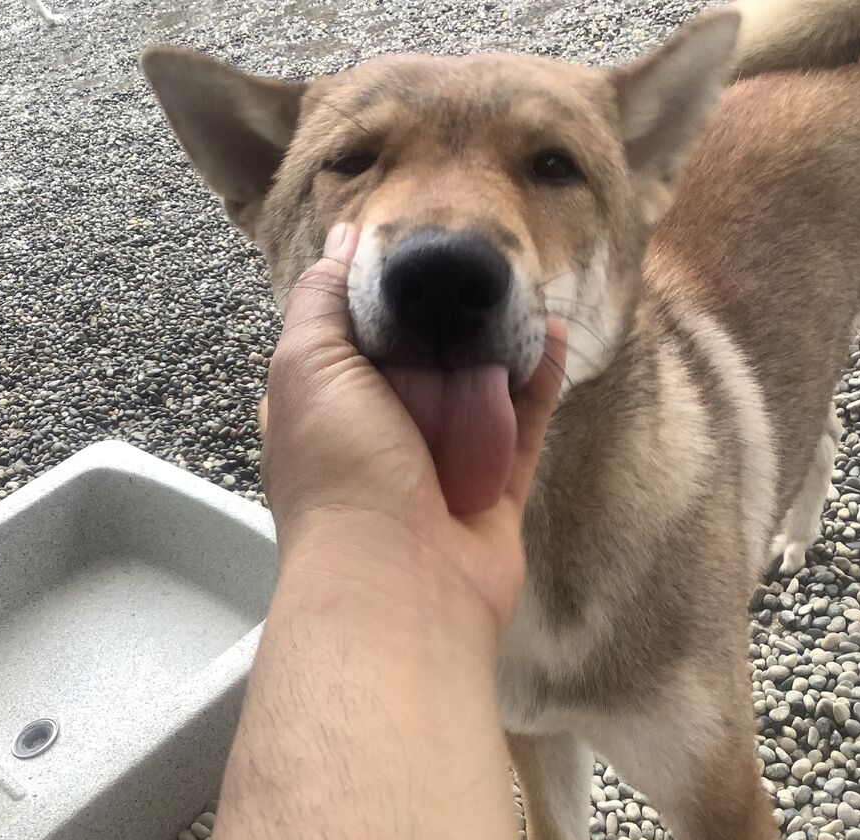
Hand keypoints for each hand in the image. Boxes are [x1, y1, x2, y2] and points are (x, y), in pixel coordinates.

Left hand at [261, 223, 566, 628]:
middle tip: (476, 253)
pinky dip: (539, 379)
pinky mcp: (496, 485)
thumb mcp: (305, 365)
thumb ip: (321, 301)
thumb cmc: (340, 469)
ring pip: (476, 387)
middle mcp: (380, 434)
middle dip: (442, 313)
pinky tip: (554, 332)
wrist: (397, 579)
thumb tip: (345, 240)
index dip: (373, 295)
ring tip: (522, 283)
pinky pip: (524, 423)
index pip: (345, 338)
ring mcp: (441, 462)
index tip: (407, 245)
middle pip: (417, 359)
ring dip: (497, 339)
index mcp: (324, 407)